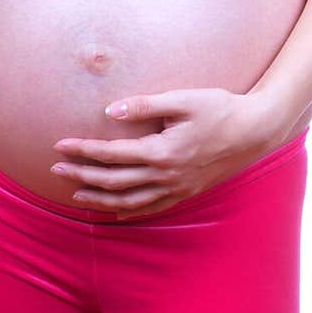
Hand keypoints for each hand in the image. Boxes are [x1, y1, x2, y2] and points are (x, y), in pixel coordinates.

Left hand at [51, 87, 273, 218]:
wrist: (255, 131)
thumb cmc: (220, 108)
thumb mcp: (183, 99)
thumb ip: (145, 106)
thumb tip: (111, 111)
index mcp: (162, 152)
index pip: (111, 154)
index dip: (83, 150)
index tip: (60, 144)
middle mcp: (165, 176)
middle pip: (113, 182)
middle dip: (82, 175)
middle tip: (56, 168)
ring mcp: (176, 189)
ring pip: (128, 202)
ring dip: (99, 198)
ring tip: (76, 192)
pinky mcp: (185, 193)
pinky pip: (150, 210)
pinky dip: (127, 212)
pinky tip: (113, 212)